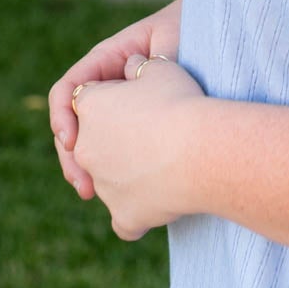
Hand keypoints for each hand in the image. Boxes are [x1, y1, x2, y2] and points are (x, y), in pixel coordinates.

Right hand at [49, 0, 182, 195]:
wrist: (215, 37)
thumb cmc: (193, 31)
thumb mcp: (170, 41)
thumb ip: (149, 60)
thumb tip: (136, 73)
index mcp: (106, 61)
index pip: (69, 89)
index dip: (63, 115)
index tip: (72, 141)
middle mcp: (107, 89)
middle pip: (73, 124)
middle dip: (71, 156)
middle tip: (82, 184)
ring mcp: (120, 112)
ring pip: (91, 145)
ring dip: (85, 170)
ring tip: (90, 193)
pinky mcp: (136, 133)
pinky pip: (115, 155)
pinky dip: (112, 175)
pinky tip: (118, 196)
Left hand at [66, 51, 204, 241]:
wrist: (203, 150)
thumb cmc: (182, 104)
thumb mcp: (161, 69)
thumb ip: (139, 67)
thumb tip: (133, 67)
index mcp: (88, 106)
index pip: (90, 99)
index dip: (115, 97)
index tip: (140, 99)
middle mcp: (85, 147)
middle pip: (95, 143)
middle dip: (116, 140)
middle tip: (151, 134)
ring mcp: (102, 185)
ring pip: (109, 180)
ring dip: (127, 175)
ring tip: (164, 165)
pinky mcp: (123, 216)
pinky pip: (124, 220)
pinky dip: (136, 215)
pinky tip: (153, 206)